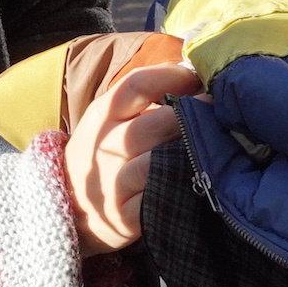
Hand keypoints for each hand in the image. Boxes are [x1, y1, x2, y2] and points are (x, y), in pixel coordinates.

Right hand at [64, 62, 196, 254]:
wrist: (69, 207)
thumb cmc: (103, 152)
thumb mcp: (110, 118)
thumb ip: (144, 95)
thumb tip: (194, 69)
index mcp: (102, 115)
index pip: (135, 85)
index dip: (172, 77)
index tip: (199, 78)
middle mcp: (105, 147)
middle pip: (152, 124)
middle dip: (189, 116)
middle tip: (217, 112)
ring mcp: (113, 184)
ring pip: (154, 164)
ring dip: (186, 153)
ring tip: (212, 145)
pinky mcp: (125, 217)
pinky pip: (157, 199)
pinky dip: (179, 188)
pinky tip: (199, 179)